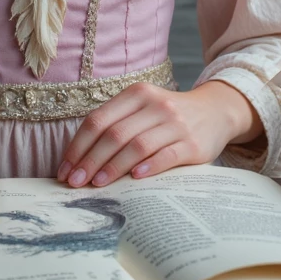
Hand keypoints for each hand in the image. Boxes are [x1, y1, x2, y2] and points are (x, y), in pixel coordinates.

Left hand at [56, 80, 262, 187]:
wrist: (215, 111)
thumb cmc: (168, 116)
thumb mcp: (142, 109)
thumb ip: (116, 125)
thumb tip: (79, 159)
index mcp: (136, 95)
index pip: (98, 120)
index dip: (78, 146)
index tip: (65, 169)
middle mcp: (155, 105)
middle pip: (114, 134)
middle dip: (90, 160)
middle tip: (75, 182)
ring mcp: (175, 123)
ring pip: (137, 145)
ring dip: (113, 167)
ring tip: (97, 184)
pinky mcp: (192, 143)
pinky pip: (166, 155)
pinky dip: (149, 167)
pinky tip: (134, 178)